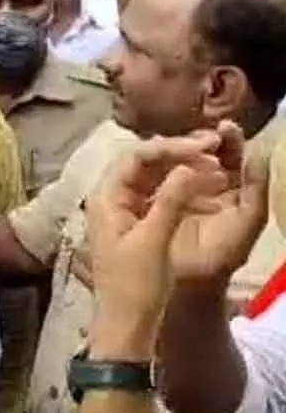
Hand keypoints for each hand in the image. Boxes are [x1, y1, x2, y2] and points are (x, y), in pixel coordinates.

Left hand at [87, 130, 229, 353]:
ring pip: (152, 178)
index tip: (205, 145)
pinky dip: (181, 191)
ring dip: (182, 171)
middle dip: (178, 154)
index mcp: (105, 198)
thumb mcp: (153, 240)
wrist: (125, 326)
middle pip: (143, 163)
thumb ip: (170, 200)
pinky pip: (158, 196)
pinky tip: (207, 193)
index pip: (135, 156)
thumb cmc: (135, 286)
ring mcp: (122, 212)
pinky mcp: (136, 226)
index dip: (170, 147)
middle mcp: (109, 199)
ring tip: (216, 168)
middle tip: (214, 148)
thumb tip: (187, 165)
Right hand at [168, 121, 271, 291]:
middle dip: (200, 140)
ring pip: (177, 160)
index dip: (227, 139)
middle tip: (198, 135)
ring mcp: (176, 191)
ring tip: (178, 146)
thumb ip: (257, 187)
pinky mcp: (152, 199)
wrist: (189, 286)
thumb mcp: (248, 221)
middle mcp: (203, 185)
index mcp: (229, 189)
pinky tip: (156, 161)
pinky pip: (155, 176)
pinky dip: (157, 166)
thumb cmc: (221, 256)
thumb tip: (260, 151)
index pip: (229, 156)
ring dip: (178, 151)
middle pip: (201, 153)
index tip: (223, 126)